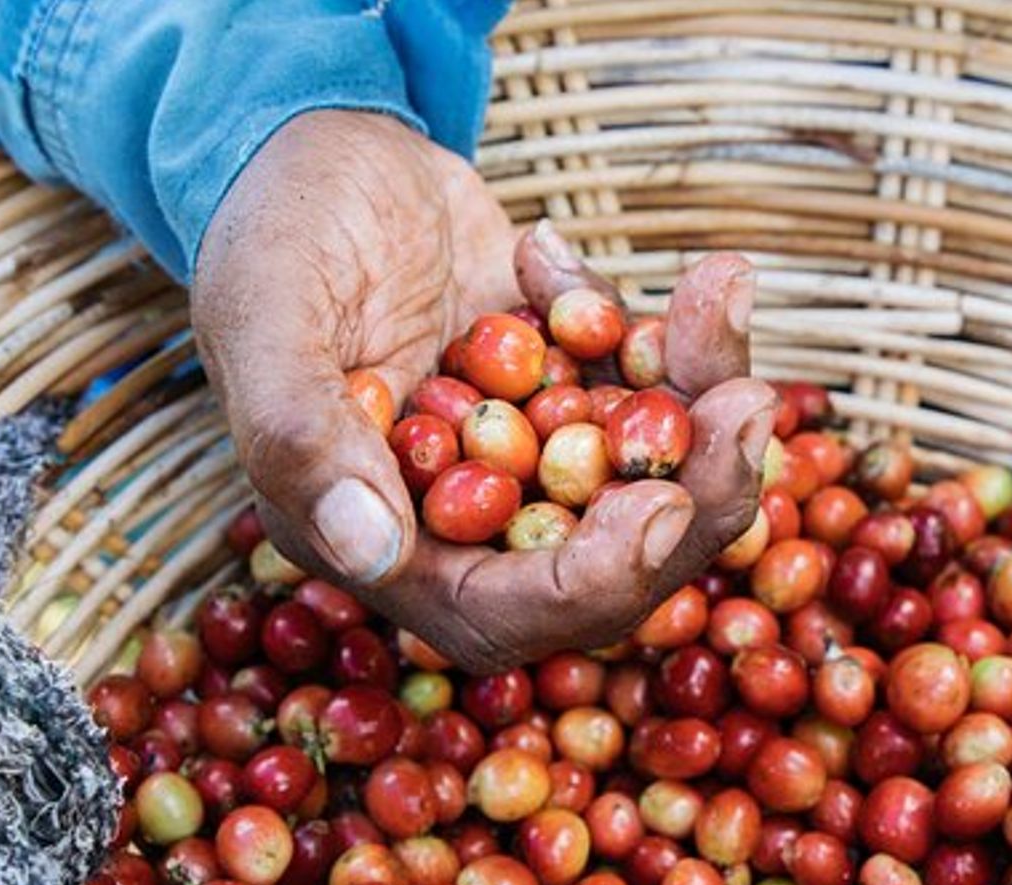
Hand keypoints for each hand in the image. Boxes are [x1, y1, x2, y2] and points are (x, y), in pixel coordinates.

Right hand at [193, 111, 778, 673]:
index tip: (656, 506)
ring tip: (720, 298)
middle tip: (746, 407)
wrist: (319, 146)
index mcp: (378, 538)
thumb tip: (369, 551)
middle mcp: (464, 517)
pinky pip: (652, 390)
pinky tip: (604, 255)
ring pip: (651, 476)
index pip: (498, 612)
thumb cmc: (271, 228)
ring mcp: (530, 455)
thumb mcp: (266, 315)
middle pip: (606, 563)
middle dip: (691, 496)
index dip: (587, 582)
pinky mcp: (575, 390)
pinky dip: (671, 332)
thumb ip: (302, 436)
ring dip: (704, 403)